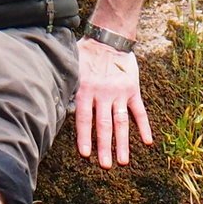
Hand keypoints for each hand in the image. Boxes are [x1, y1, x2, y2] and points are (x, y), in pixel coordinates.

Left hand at [74, 36, 151, 167]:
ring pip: (121, 122)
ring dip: (122, 143)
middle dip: (104, 147)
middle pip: (104, 125)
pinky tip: (147, 141)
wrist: (110, 37)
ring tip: (123, 161)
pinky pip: (139, 111)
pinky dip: (144, 126)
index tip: (86, 154)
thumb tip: (54, 103)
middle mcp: (103, 94)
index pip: (84, 119)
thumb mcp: (73, 68)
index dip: (85, 137)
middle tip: (106, 166)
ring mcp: (119, 93)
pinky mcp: (133, 90)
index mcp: (86, 90)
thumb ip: (68, 87)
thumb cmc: (86, 53)